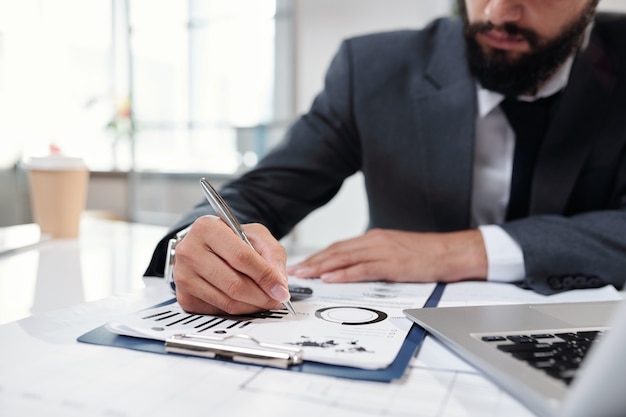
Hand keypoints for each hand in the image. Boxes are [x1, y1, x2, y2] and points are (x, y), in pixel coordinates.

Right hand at [172, 215, 289, 314]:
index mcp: (207, 228)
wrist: (206, 246)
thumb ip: (272, 254)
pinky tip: (246, 300)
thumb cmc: (230, 238)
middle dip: (263, 296)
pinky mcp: (184, 297)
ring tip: (265, 299)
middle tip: (277, 299)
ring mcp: (184, 276)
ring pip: (228, 301)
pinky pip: (219, 310)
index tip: (281, 289)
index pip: (241, 257)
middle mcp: (190, 251)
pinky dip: (239, 309)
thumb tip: (279, 283)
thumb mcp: (255, 235)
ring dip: (253, 305)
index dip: (265, 276)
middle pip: (235, 284)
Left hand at [287, 228, 487, 283]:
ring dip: (322, 267)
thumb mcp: (395, 250)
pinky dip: (344, 274)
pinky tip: (331, 279)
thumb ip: (374, 255)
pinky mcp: (392, 264)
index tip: (302, 263)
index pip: (339, 247)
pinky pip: (363, 269)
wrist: (451, 251)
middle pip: (336, 251)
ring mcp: (382, 251)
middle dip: (313, 261)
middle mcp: (374, 241)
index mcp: (374, 238)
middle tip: (294, 271)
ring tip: (305, 275)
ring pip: (344, 258)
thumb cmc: (426, 253)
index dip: (319, 256)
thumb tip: (354, 266)